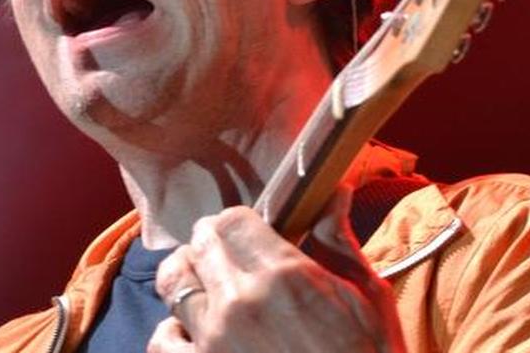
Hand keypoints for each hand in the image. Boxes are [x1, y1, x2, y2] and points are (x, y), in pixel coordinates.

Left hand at [149, 187, 405, 352]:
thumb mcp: (367, 299)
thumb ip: (338, 242)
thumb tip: (333, 193)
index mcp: (284, 276)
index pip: (232, 220)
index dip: (239, 223)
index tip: (246, 233)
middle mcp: (240, 303)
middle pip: (199, 245)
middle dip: (212, 245)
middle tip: (227, 258)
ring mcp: (214, 342)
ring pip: (174, 285)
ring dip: (190, 283)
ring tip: (209, 291)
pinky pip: (162, 341)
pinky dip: (172, 334)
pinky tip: (193, 335)